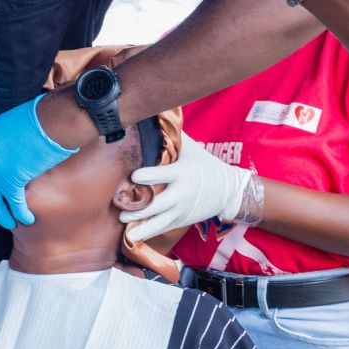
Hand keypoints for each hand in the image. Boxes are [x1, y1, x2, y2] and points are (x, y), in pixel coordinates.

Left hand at [0, 94, 77, 228]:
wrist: (54, 119)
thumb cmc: (42, 118)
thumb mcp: (14, 128)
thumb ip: (7, 144)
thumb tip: (12, 162)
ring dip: (1, 214)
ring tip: (10, 223)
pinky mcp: (9, 179)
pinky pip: (13, 202)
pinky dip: (20, 212)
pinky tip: (27, 218)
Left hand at [120, 134, 254, 241]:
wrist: (227, 190)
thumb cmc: (204, 164)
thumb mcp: (190, 148)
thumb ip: (172, 136)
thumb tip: (154, 112)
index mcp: (182, 173)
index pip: (162, 175)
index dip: (147, 176)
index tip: (133, 177)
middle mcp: (181, 193)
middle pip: (158, 204)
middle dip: (139, 208)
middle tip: (121, 209)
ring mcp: (181, 210)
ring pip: (159, 222)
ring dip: (141, 227)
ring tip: (126, 229)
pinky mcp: (181, 221)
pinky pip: (162, 229)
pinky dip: (148, 233)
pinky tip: (133, 236)